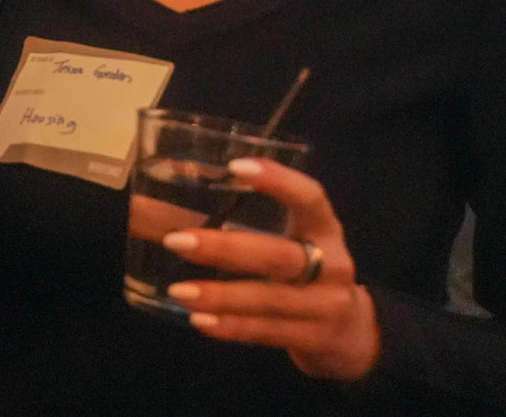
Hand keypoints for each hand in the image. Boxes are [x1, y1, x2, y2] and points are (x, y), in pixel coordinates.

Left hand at [157, 158, 379, 382]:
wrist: (354, 333)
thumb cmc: (307, 271)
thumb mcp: (294, 241)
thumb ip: (247, 220)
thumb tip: (150, 206)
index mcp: (325, 229)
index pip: (310, 198)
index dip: (278, 181)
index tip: (236, 166)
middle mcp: (332, 265)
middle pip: (279, 256)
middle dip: (225, 248)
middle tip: (176, 241)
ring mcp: (327, 307)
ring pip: (269, 300)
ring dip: (220, 295)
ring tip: (177, 290)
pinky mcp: (315, 340)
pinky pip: (268, 332)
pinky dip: (231, 326)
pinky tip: (199, 319)